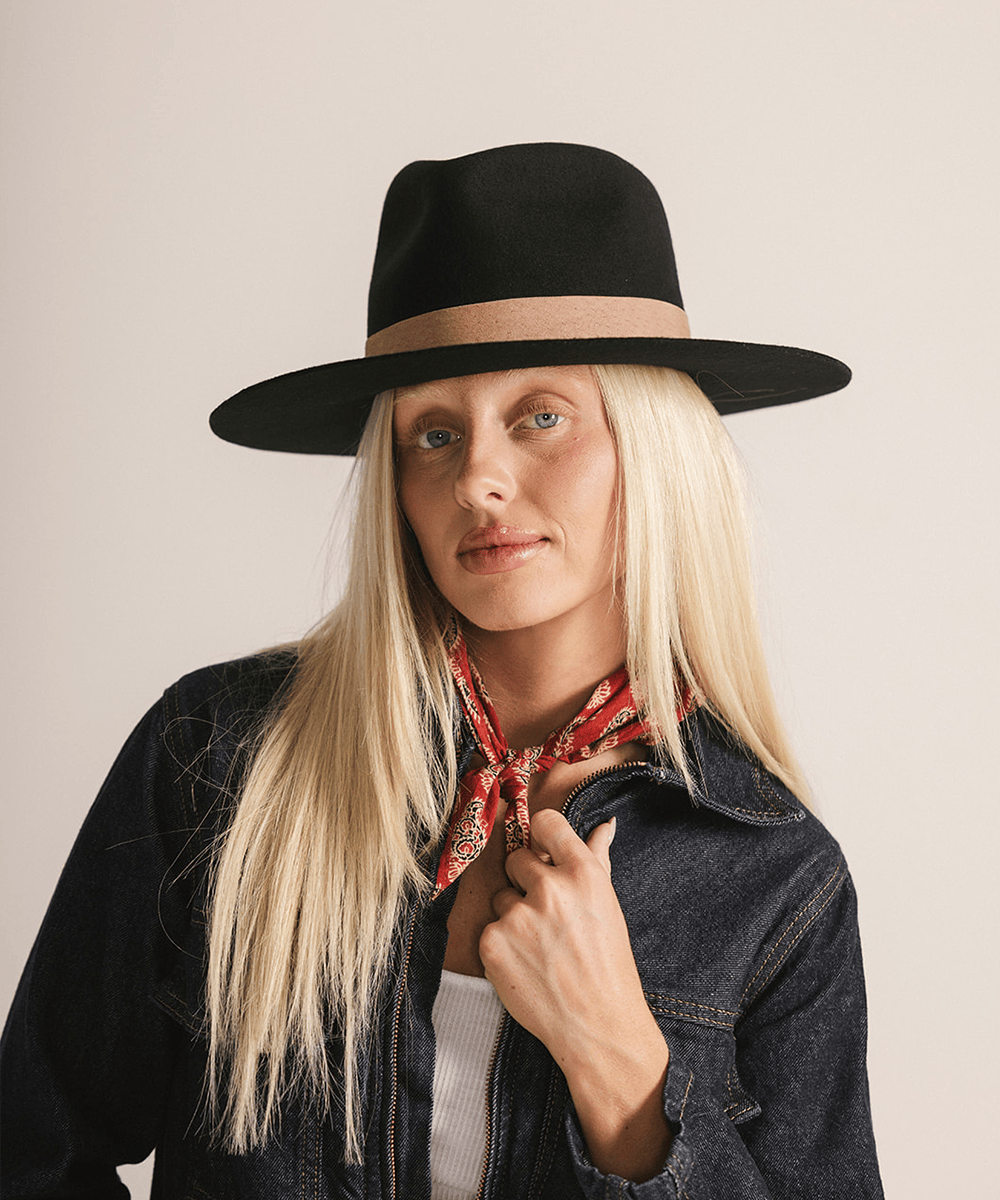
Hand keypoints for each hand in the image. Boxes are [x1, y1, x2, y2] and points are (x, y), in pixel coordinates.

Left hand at [479, 808, 671, 1181]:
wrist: (597, 1026)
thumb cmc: (608, 964)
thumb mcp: (608, 905)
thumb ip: (598, 858)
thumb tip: (605, 824)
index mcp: (582, 873)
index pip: (546, 823)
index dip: (542, 836)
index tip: (543, 851)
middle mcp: (550, 889)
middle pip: (517, 859)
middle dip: (527, 882)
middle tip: (548, 917)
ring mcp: (518, 916)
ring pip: (501, 897)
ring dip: (513, 916)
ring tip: (541, 948)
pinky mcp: (492, 942)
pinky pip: (489, 928)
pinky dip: (502, 945)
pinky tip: (527, 965)